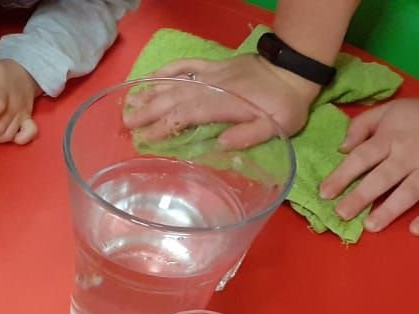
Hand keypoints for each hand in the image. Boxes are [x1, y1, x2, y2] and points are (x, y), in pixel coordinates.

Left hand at [0, 58, 38, 144]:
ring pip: (9, 133)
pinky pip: (30, 133)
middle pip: (1, 125)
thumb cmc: (3, 74)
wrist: (26, 74)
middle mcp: (15, 104)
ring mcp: (22, 113)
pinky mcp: (28, 120)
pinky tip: (11, 141)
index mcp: (3, 91)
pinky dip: (22, 140)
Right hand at [125, 54, 318, 148]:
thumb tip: (220, 144)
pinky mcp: (213, 66)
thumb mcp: (277, 127)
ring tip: (129, 104)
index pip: (185, 115)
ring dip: (150, 93)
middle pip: (173, 99)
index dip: (163, 126)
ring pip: (175, 83)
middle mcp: (211, 88)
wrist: (293, 70)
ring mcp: (210, 74)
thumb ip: (249, 135)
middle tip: (125, 123)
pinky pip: (185, 64)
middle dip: (148, 111)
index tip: (143, 138)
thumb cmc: (285, 105)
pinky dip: (166, 70)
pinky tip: (149, 76)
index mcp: (223, 105)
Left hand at [320, 97, 418, 234]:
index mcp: (391, 139)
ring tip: (371, 226)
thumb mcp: (390, 111)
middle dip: (360, 196)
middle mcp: (410, 156)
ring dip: (390, 210)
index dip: (342, 175)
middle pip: (382, 178)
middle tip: (341, 215)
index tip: (324, 193)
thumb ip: (362, 126)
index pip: (362, 157)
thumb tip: (341, 147)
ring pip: (409, 192)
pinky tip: (416, 230)